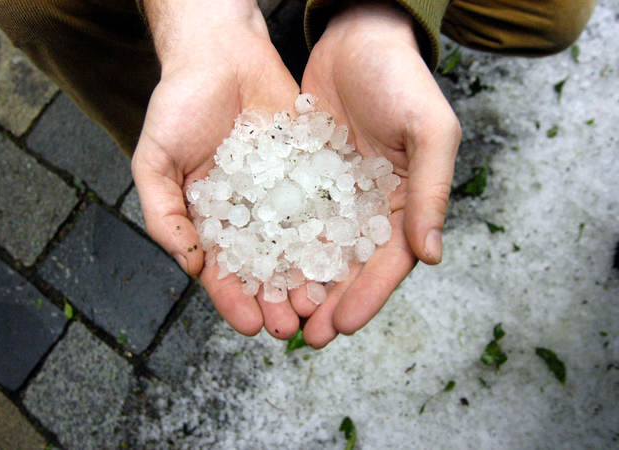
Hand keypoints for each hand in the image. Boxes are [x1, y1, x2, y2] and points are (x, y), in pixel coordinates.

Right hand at [132, 0, 300, 338]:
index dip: (234, 300)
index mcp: (210, 219)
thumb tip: (188, 264)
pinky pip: (319, 205)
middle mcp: (248, 213)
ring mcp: (279, 194)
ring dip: (306, 277)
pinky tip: (341, 256)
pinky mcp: (306, 170)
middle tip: (294, 327)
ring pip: (296, 244)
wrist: (222, 54)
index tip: (250, 326)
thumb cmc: (180, 104)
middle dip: (277, 298)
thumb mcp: (156, 160)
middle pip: (264, 266)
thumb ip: (164, 214)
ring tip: (321, 304)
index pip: (222, 270)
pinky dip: (329, 231)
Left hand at [299, 1, 460, 346]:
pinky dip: (281, 244)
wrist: (359, 38)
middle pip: (352, 266)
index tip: (342, 326)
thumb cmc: (402, 80)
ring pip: (321, 249)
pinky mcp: (308, 176)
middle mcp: (372, 205)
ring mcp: (339, 194)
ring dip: (303, 283)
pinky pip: (294, 217)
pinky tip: (261, 266)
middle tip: (305, 335)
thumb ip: (431, 192)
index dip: (367, 297)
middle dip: (330, 303)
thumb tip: (431, 256)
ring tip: (280, 313)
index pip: (390, 262)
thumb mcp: (428, 131)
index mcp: (406, 202)